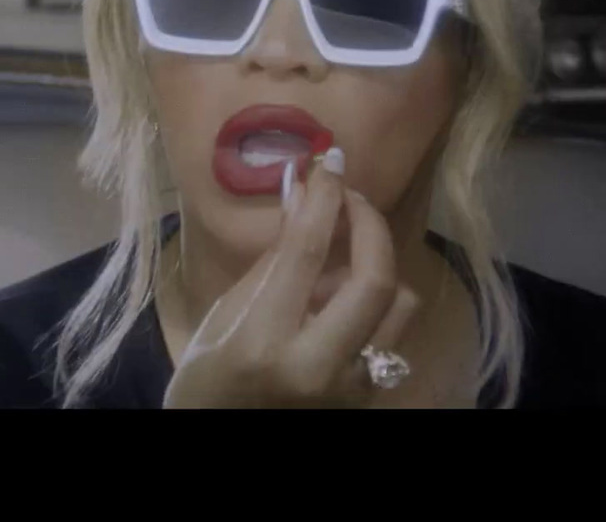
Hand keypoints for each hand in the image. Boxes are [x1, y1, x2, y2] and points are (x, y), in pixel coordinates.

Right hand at [163, 148, 421, 407]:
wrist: (218, 445)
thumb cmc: (206, 383)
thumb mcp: (223, 317)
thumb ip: (272, 260)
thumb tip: (302, 194)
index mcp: (266, 342)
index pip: (308, 251)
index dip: (324, 196)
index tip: (329, 161)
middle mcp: (318, 366)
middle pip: (375, 278)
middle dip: (370, 224)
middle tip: (349, 197)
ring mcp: (351, 388)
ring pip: (399, 305)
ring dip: (376, 265)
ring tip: (339, 258)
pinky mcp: (368, 397)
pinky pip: (391, 333)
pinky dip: (373, 303)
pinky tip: (340, 298)